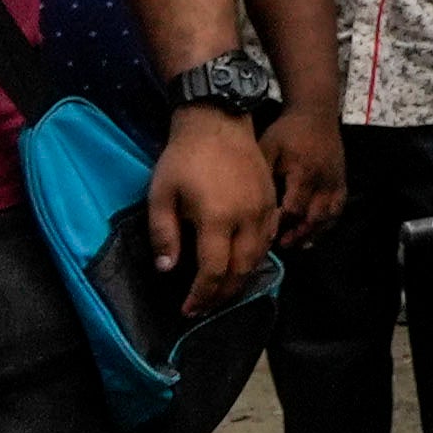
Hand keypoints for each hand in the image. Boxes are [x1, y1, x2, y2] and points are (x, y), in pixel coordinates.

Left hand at [150, 106, 278, 310]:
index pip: (213, 272)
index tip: (188, 310)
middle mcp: (247, 220)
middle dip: (223, 295)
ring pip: (259, 258)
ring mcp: (265, 210)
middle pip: (241, 271)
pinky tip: (242, 261)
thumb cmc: (183, 158)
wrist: (217, 121)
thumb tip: (167, 270)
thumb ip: (163, 235)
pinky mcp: (272, 201)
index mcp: (218, 220)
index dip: (201, 296)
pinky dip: (257, 257)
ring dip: (241, 279)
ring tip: (222, 290)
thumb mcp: (161, 194)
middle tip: (205, 308)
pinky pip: (270, 238)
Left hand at [272, 107, 350, 249]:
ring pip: (329, 217)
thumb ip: (263, 175)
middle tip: (282, 244)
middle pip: (314, 217)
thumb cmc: (287, 131)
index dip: (281, 223)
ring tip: (298, 243)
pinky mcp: (342, 182)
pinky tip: (315, 232)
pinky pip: (338, 209)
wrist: (316, 113)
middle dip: (298, 233)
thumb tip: (252, 204)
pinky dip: (328, 224)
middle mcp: (323, 181)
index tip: (267, 232)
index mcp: (303, 172)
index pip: (294, 208)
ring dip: (313, 232)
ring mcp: (335, 182)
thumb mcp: (268, 147)